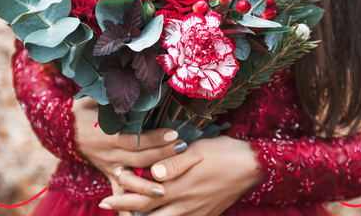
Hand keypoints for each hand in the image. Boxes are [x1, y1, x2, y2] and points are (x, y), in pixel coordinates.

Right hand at [73, 97, 187, 215]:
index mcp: (108, 136)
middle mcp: (109, 154)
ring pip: (131, 180)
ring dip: (147, 186)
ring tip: (166, 188)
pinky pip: (118, 193)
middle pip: (139, 159)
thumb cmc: (84, 110)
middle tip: (184, 151)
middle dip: (163, 156)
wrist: (63, 129)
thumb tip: (128, 82)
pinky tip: (140, 215)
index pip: (135, 140)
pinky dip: (126, 207)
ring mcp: (109, 167)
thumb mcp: (93, 99)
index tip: (174, 133)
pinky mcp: (109, 174)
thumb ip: (111, 96)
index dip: (155, 138)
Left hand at [98, 136, 261, 215]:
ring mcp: (197, 213)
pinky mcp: (207, 215)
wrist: (255, 167)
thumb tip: (151, 171)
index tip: (106, 199)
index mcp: (180, 188)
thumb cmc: (225, 153)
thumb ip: (174, 163)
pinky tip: (162, 215)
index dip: (123, 199)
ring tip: (132, 215)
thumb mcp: (199, 151)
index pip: (144, 198)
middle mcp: (186, 205)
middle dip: (128, 214)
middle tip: (111, 209)